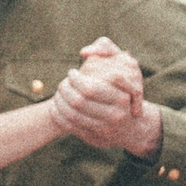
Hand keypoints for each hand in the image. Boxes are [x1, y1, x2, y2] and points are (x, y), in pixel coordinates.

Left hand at [54, 39, 160, 157]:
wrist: (130, 126)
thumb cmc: (123, 87)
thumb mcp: (124, 63)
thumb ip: (105, 48)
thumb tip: (84, 53)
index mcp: (122, 98)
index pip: (91, 89)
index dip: (76, 80)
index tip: (71, 73)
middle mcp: (116, 116)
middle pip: (79, 102)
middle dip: (65, 90)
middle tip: (63, 82)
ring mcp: (105, 129)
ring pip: (71, 114)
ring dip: (59, 101)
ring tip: (58, 92)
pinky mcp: (94, 138)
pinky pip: (69, 126)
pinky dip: (58, 114)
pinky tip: (55, 106)